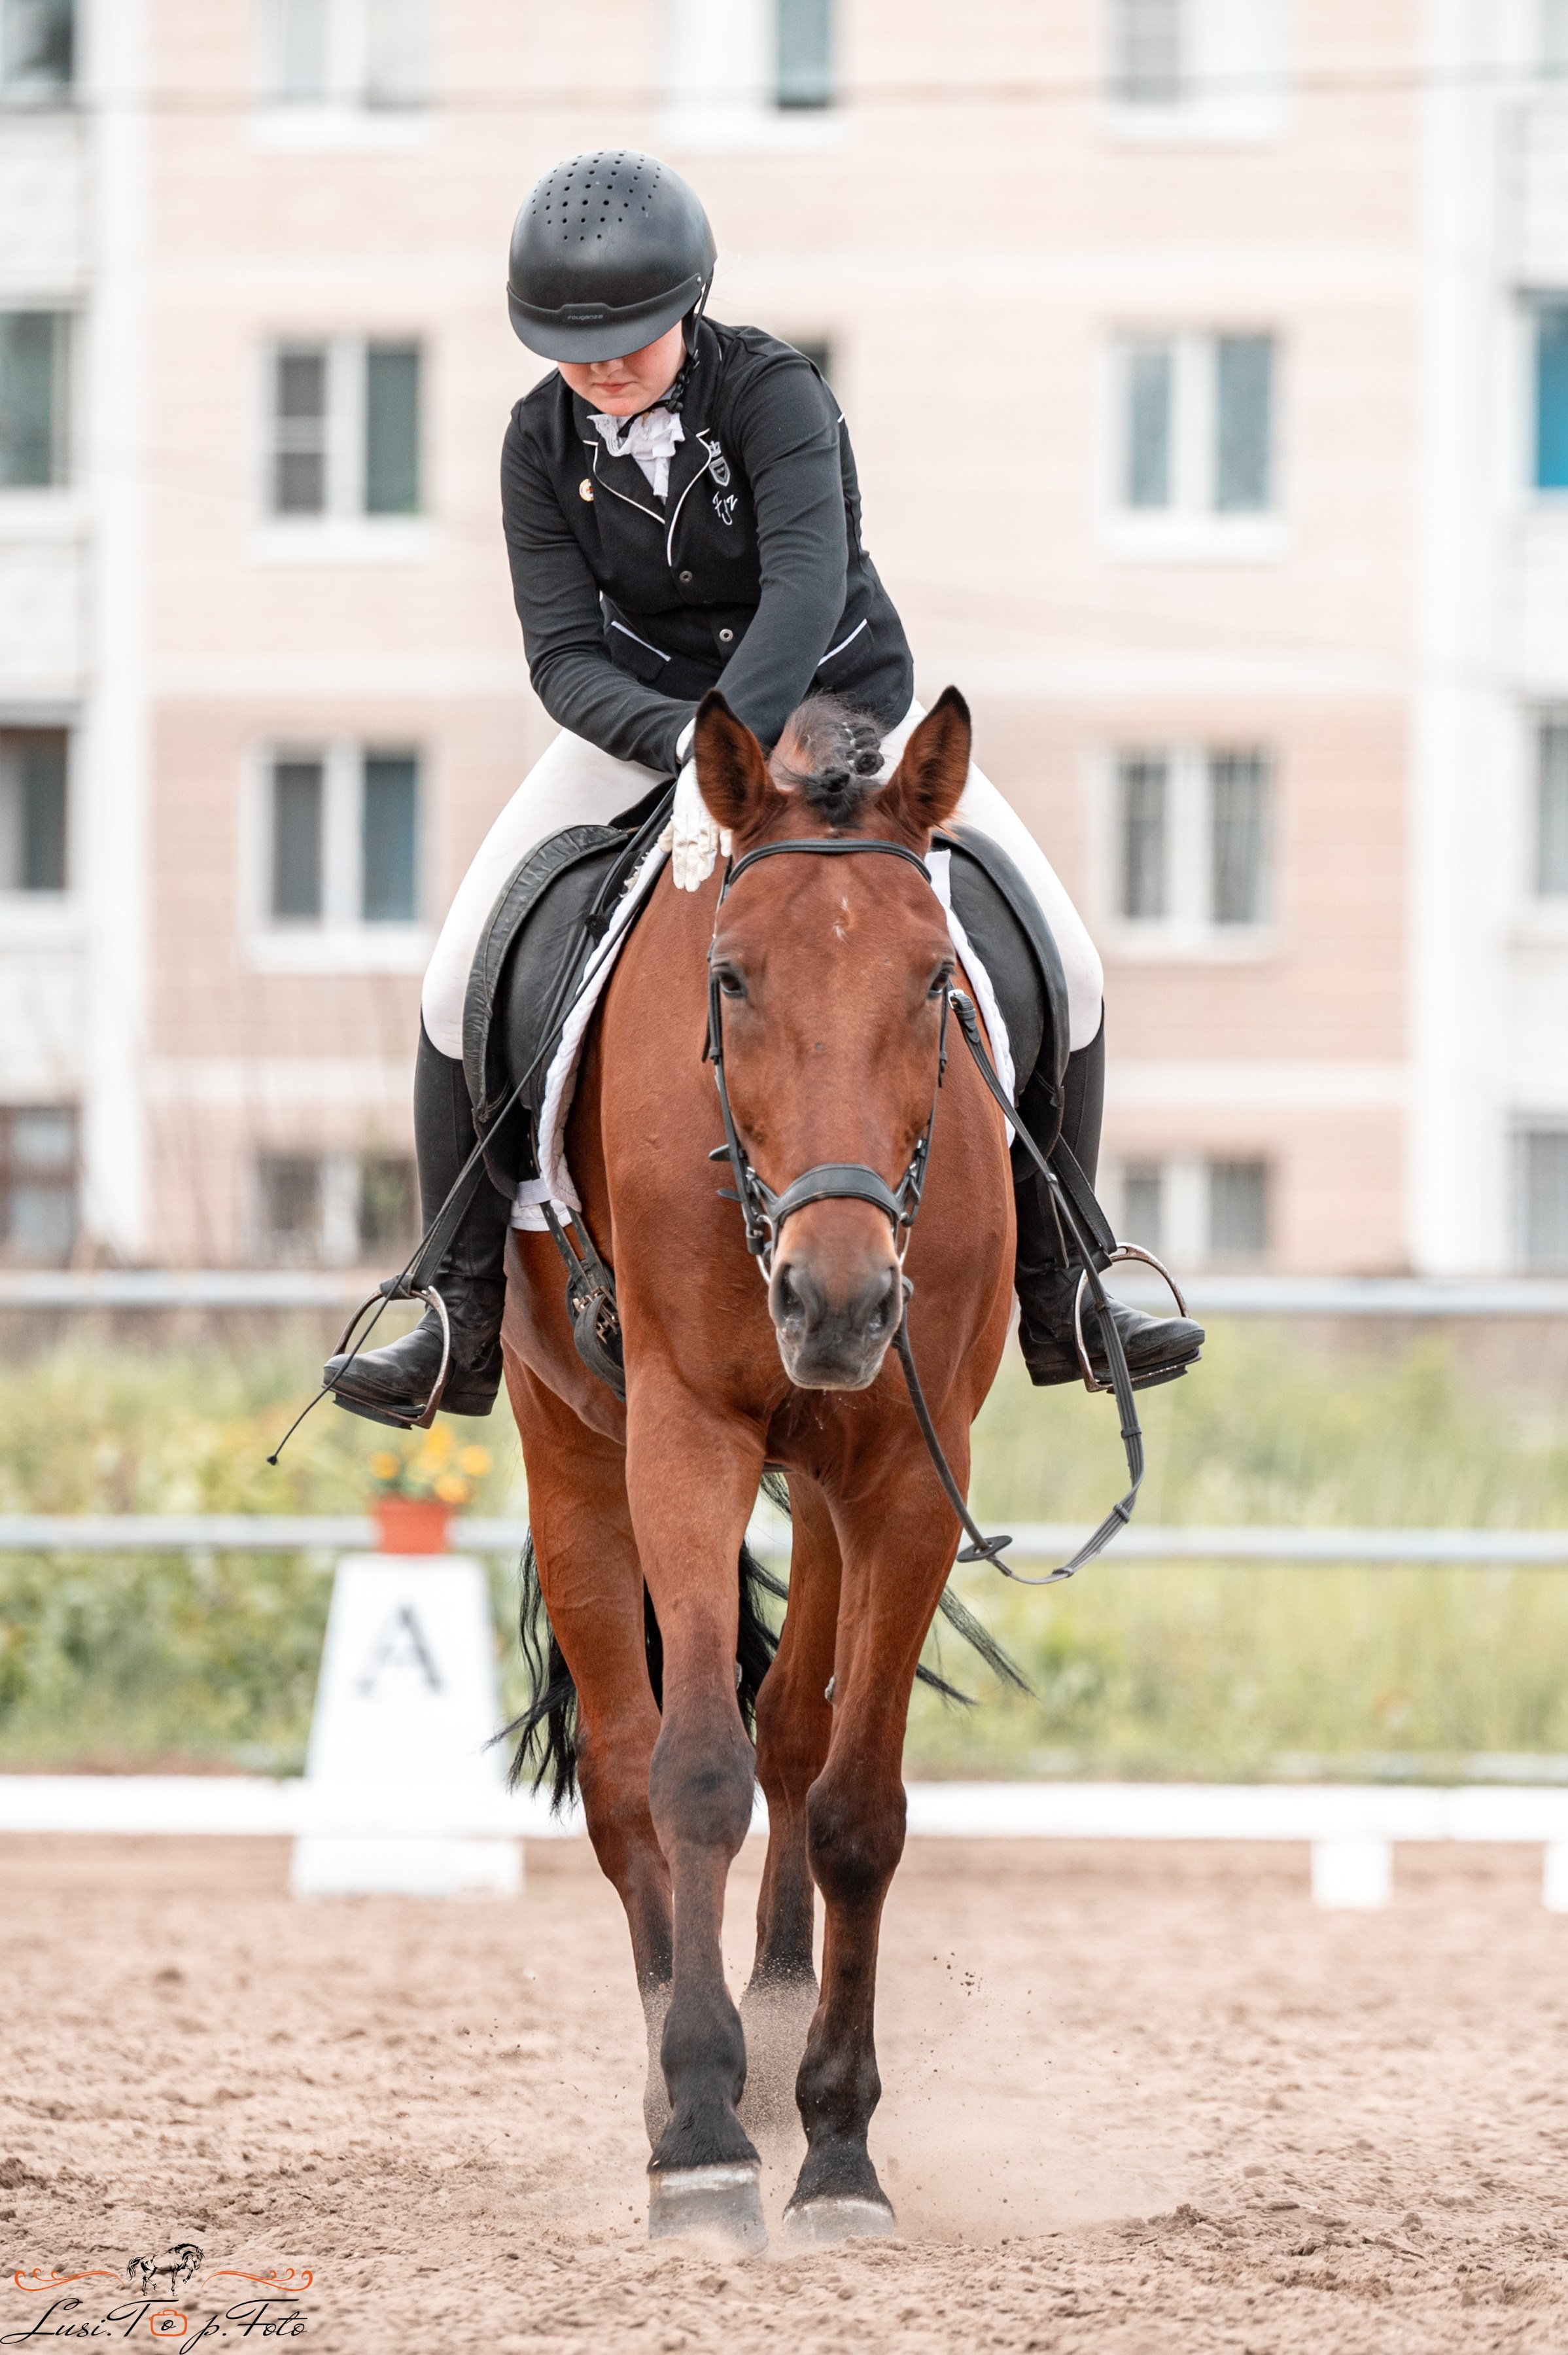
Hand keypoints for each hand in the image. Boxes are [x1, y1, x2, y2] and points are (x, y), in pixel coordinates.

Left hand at [660, 756, 730, 891]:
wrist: (703, 760)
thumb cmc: (692, 788)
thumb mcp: (677, 809)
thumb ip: (672, 830)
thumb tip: (663, 848)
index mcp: (682, 821)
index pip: (679, 848)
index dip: (680, 867)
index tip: (680, 884)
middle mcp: (693, 819)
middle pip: (690, 848)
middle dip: (690, 868)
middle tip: (691, 887)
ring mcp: (707, 813)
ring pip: (704, 839)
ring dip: (704, 859)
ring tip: (703, 876)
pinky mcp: (720, 806)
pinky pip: (722, 824)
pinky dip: (723, 838)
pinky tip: (724, 853)